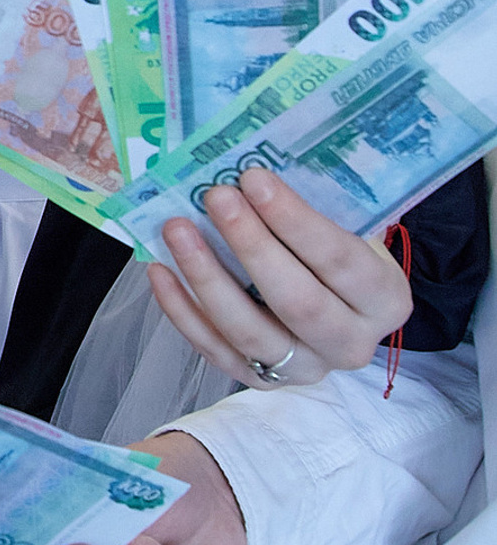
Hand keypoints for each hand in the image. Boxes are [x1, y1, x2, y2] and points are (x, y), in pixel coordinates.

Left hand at [146, 166, 411, 389]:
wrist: (334, 305)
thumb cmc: (332, 251)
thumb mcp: (345, 226)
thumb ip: (315, 203)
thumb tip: (252, 165)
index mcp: (385, 299)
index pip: (341, 260)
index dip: (295, 220)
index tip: (254, 179)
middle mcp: (351, 343)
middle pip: (298, 303)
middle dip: (251, 246)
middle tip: (216, 197)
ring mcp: (304, 369)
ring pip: (249, 332)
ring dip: (207, 277)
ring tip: (176, 229)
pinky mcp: (258, 379)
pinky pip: (213, 349)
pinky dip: (182, 309)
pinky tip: (159, 269)